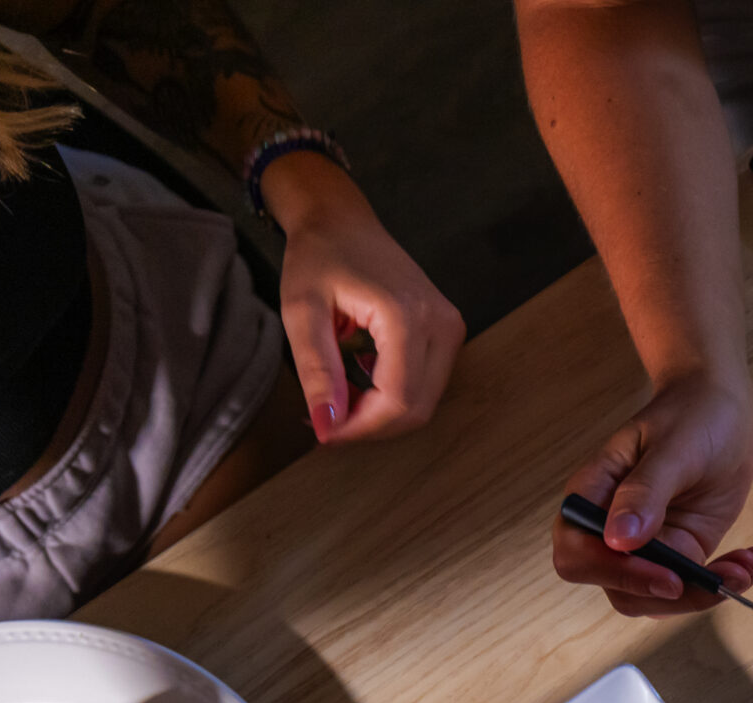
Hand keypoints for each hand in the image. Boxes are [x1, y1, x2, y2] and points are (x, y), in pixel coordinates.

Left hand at [261, 152, 464, 443]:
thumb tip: (328, 428)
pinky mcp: (447, 332)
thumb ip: (317, 372)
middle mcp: (441, 324)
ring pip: (424, 402)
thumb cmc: (318, 256)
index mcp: (408, 316)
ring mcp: (450, 328)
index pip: (398, 400)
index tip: (323, 432)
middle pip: (417, 408)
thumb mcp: (302, 312)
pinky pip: (426, 384)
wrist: (341, 220)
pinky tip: (358, 384)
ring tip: (340, 400)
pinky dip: (392, 398)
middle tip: (327, 420)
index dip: (361, 428)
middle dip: (371, 426)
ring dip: (381, 414)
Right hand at [552, 370, 752, 617]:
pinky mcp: (679, 552)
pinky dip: (722, 583)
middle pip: (619, 589)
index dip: (616, 574)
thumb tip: (619, 540)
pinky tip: (751, 561)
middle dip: (670, 594)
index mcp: (591, 497)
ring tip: (745, 566)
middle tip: (717, 580)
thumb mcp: (672, 448)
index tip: (667, 574)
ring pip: (657, 598)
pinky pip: (691, 586)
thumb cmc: (689, 414)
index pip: (579, 556)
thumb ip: (644, 492)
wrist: (720, 408)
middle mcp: (610, 529)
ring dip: (703, 594)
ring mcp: (646, 545)